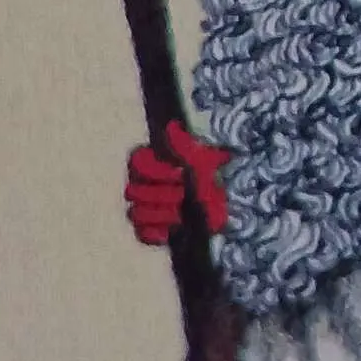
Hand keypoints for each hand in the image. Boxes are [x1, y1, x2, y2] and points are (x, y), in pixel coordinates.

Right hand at [124, 122, 229, 244]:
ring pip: (136, 213)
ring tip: (181, 212)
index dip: (157, 171)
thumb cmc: (210, 174)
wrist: (227, 200)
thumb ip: (185, 145)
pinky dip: (157, 232)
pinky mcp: (150, 230)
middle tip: (183, 194)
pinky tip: (174, 227)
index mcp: (150, 163)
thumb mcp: (202, 158)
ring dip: (161, 213)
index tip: (180, 173)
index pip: (137, 163)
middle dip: (161, 194)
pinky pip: (142, 233)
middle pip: (133, 191)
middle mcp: (142, 185)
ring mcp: (144, 208)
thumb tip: (172, 127)